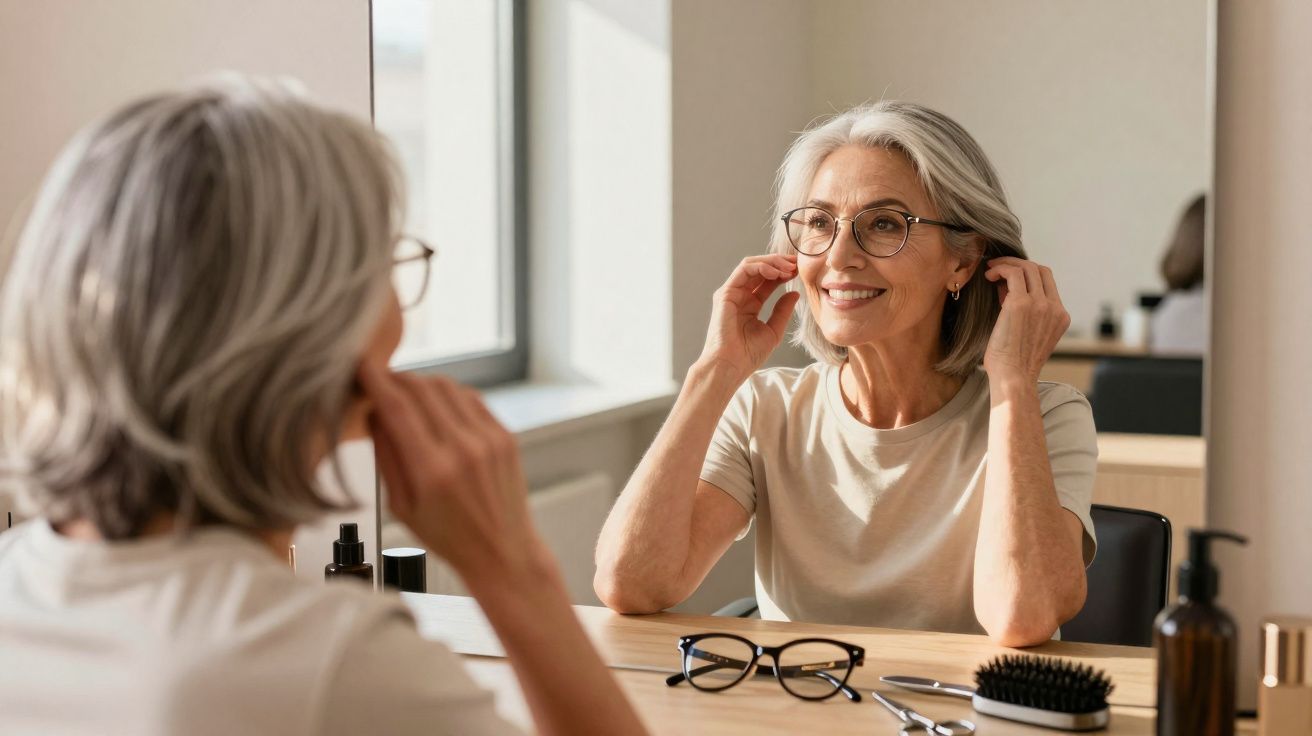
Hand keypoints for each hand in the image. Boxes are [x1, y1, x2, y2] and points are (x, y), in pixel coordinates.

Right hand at [359, 363, 540, 581]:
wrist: (502, 550)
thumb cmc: (446, 535)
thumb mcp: (401, 506)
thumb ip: (386, 456)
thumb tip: (373, 411)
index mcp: (432, 471)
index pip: (397, 408)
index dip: (375, 380)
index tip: (360, 364)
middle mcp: (463, 449)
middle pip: (422, 389)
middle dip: (396, 378)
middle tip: (379, 380)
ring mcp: (489, 439)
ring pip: (447, 387)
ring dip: (421, 383)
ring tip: (406, 394)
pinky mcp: (505, 435)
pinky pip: (471, 398)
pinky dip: (448, 394)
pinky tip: (436, 405)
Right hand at [699, 254, 800, 380]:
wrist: (730, 366)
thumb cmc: (748, 354)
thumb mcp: (773, 331)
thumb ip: (782, 311)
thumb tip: (794, 293)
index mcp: (751, 304)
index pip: (768, 281)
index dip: (784, 273)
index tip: (799, 271)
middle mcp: (740, 296)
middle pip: (760, 270)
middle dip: (779, 263)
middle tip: (797, 263)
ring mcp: (731, 293)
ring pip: (751, 265)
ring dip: (772, 262)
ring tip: (788, 267)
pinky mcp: (725, 293)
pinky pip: (743, 270)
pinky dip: (761, 267)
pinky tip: (776, 272)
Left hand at [982, 257, 1070, 382]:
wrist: (1013, 378)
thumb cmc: (1013, 362)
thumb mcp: (1027, 333)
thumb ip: (1023, 310)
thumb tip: (1006, 286)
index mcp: (1060, 316)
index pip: (1049, 282)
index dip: (1028, 274)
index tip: (1009, 277)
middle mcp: (1054, 308)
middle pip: (1040, 270)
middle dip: (1017, 264)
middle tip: (998, 267)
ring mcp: (1040, 305)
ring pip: (1027, 268)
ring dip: (1007, 264)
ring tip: (991, 270)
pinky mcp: (1021, 304)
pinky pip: (1013, 273)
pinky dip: (1000, 269)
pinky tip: (989, 276)